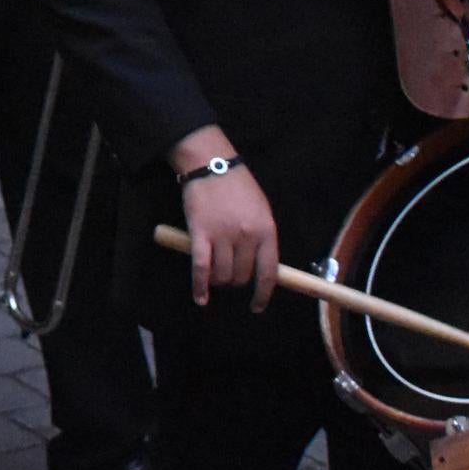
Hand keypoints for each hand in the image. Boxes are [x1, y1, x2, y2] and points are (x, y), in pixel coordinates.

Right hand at [174, 145, 277, 311]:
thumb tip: (260, 266)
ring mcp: (222, 236)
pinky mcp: (200, 234)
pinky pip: (201, 268)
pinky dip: (200, 286)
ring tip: (214, 276)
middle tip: (229, 276)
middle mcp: (247, 236)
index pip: (269, 272)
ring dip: (218, 281)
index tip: (257, 305)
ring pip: (222, 275)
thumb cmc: (238, 186)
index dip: (263, 293)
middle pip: (242, 276)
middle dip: (235, 282)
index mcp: (266, 231)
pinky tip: (200, 297)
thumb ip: (262, 237)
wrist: (211, 164)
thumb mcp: (261, 210)